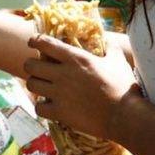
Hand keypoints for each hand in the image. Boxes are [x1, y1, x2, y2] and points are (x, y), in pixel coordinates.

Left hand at [24, 33, 139, 139]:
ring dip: (35, 85)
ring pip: (31, 85)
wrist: (124, 116)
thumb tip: (110, 38)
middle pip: (29, 65)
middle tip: (37, 69)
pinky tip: (48, 106)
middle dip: (31, 66)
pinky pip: (38, 108)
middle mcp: (63, 74)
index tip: (32, 42)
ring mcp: (59, 94)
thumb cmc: (122, 87)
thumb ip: (111, 48)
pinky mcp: (60, 112)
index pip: (44, 43)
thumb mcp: (118, 61)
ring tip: (42, 87)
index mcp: (75, 59)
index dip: (34, 41)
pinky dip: (41, 107)